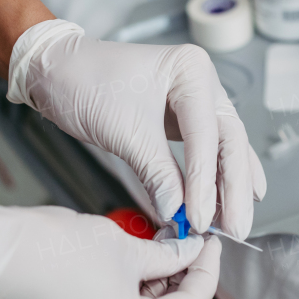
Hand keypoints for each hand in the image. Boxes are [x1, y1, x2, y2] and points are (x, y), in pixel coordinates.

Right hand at [0, 192, 220, 298]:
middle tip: (187, 247)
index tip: (209, 242)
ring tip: (158, 254)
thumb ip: (168, 256)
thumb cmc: (44, 252)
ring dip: (157, 296)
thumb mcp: (125, 247)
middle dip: (183, 286)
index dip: (206, 269)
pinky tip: (131, 272)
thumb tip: (190, 252)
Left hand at [6, 20, 266, 237]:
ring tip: (235, 224)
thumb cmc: (85, 82)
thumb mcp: (123, 131)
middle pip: (229, 141)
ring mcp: (198, 100)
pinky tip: (240, 197)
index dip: (205, 182)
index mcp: (191, 70)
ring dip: (231, 188)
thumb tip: (178, 211)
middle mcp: (202, 82)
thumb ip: (157, 173)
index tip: (199, 218)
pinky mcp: (186, 119)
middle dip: (232, 189)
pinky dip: (220, 176)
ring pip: (225, 148)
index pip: (207, 135)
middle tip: (235, 228)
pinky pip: (211, 151)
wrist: (58, 72)